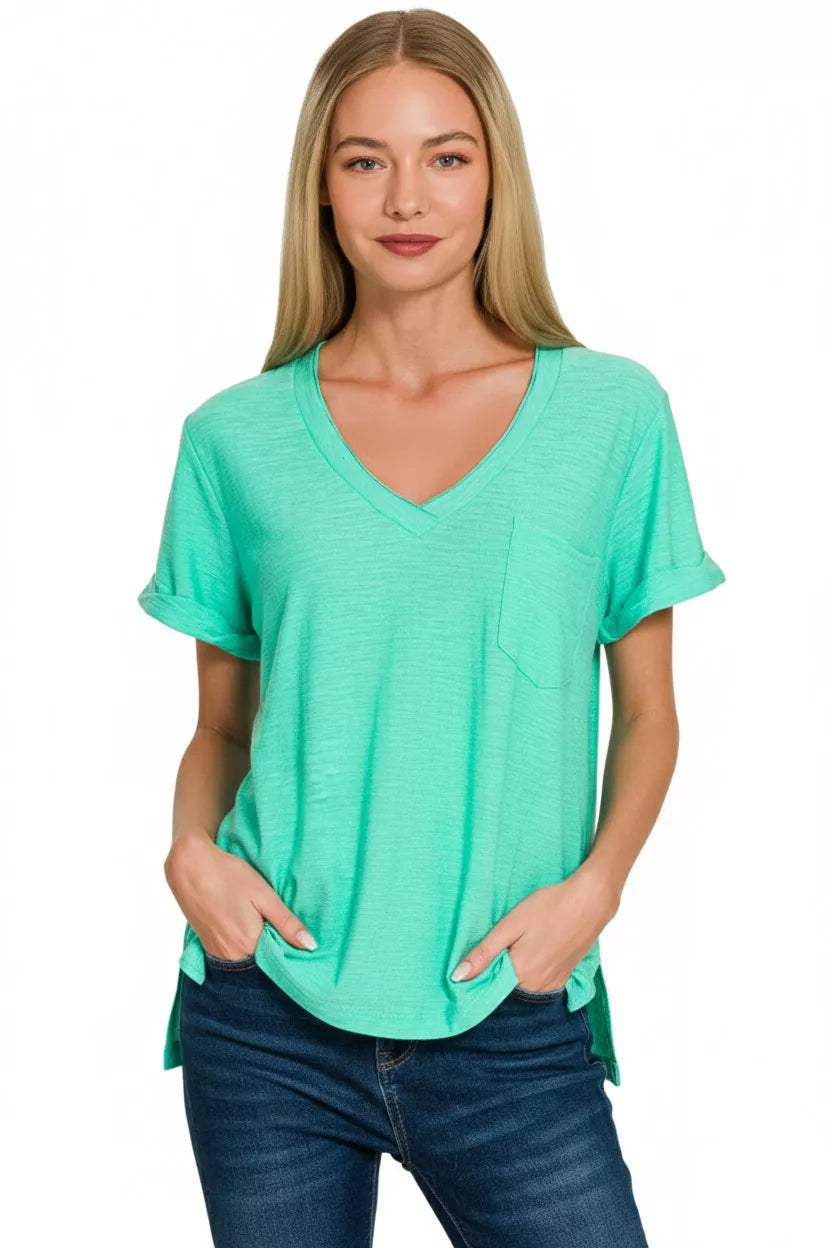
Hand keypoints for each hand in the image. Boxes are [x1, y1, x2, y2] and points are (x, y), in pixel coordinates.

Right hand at [164, 830, 317, 958]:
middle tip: (284, 930)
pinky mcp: (207, 945)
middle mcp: (231, 955)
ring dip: (258, 948)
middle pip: (261, 962)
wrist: (189, 866)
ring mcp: (216, 951)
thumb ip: (287, 923)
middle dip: (274, 951)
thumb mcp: (264, 895)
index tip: (300, 943)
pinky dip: (243, 944)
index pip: (277, 962)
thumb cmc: (228, 875)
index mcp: (248, 943)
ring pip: (247, 959)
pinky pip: (232, 953)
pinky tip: (248, 925)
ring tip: (266, 925)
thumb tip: (311, 946)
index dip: (290, 954)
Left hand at [450, 864, 618, 989]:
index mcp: (520, 974)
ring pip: (523, 983)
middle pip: (506, 985)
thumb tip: (458, 977)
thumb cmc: (549, 907)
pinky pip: (539, 981)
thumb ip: (484, 953)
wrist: (591, 901)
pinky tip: (537, 945)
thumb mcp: (511, 925)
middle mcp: (537, 986)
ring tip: (523, 940)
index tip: (479, 955)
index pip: (489, 986)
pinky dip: (533, 968)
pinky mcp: (564, 977)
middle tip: (505, 938)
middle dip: (499, 968)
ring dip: (517, 968)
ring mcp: (553, 983)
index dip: (481, 971)